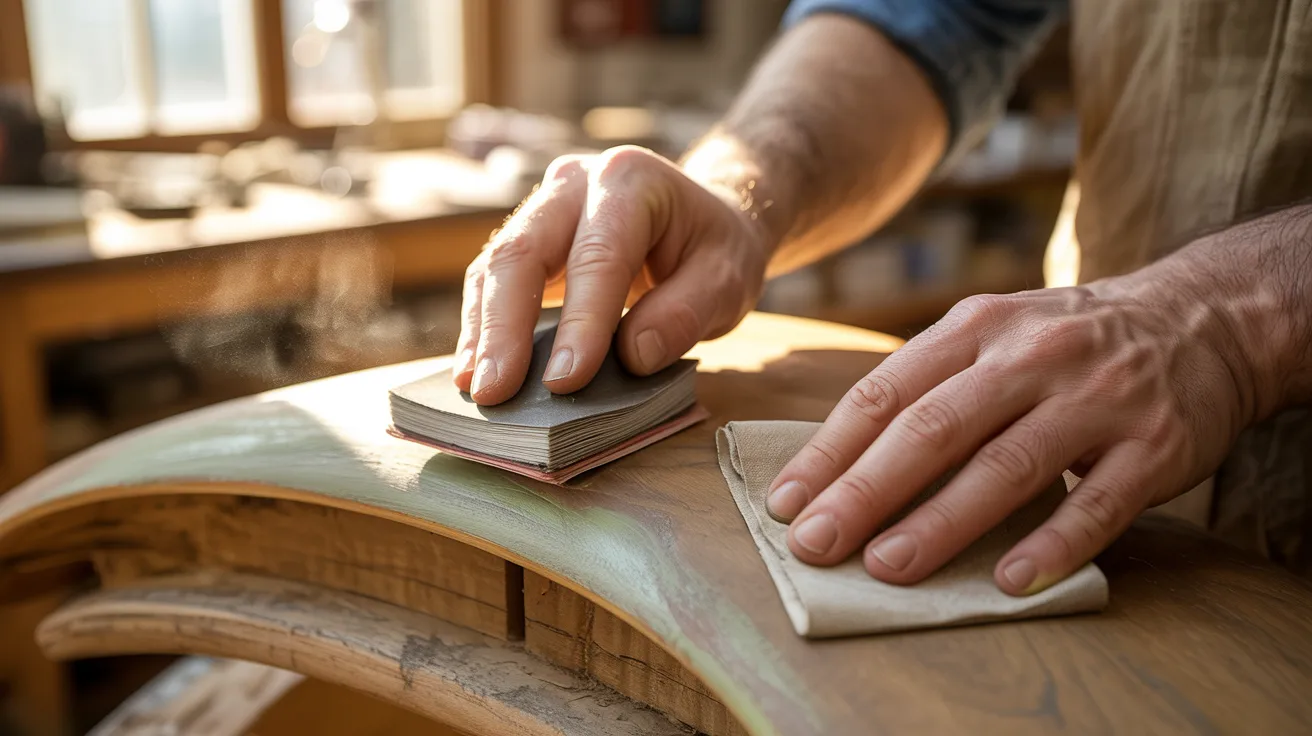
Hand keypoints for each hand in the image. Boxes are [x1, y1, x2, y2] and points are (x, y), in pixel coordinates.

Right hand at [456, 146, 770, 404]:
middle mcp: (574, 184)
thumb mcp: (728, 279)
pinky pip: (492, 280)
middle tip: (496, 392)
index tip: (564, 380)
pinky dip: (482, 328)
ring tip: (476, 389)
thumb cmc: (714, 249)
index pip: (598, 255)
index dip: (579, 321)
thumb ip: (686, 314)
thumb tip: (632, 356)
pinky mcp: (527, 240)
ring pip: (496, 265)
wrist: (702, 217)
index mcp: (630, 179)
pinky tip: (474, 371)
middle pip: (524, 251)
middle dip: (505, 327)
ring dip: (482, 331)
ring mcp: (543, 207)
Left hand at [766, 268, 1260, 594]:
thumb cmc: (1064, 342)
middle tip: (816, 544)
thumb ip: (927, 384)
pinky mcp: (1153, 445)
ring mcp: (1096, 398)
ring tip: (888, 566)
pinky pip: (1096, 503)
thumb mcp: (993, 334)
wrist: (1200, 320)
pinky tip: (1009, 581)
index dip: (831, 452)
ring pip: (1006, 466)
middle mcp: (1031, 356)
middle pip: (933, 429)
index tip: (785, 503)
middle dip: (865, 490)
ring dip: (942, 522)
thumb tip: (840, 464)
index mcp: (975, 328)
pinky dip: (1051, 544)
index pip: (885, 392)